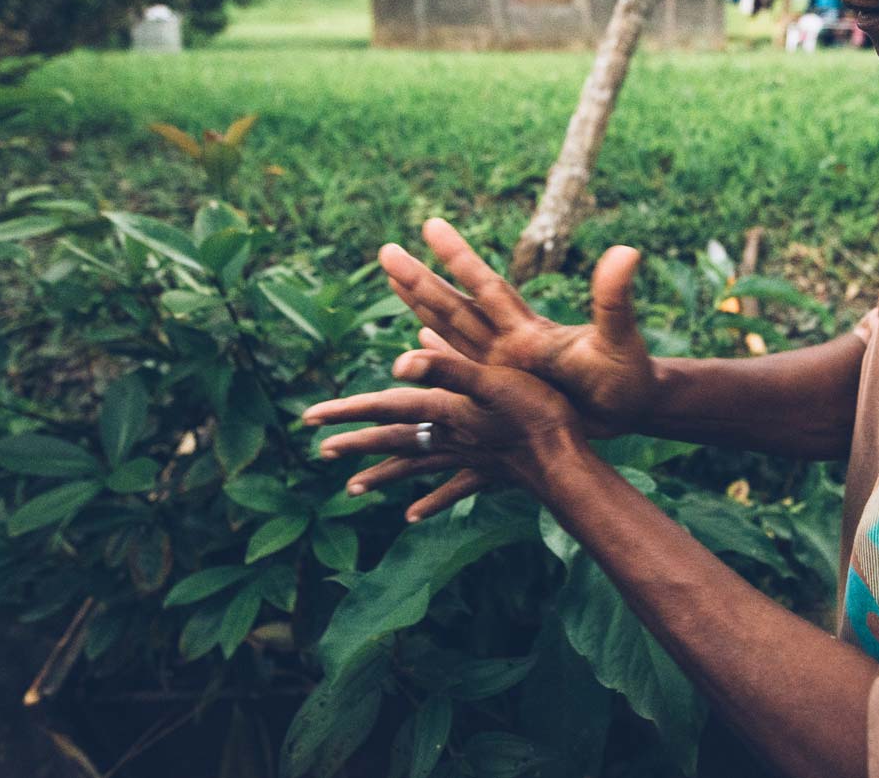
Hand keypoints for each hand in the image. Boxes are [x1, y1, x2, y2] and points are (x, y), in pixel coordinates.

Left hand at [303, 349, 583, 521]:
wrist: (568, 462)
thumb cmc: (534, 415)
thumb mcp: (492, 379)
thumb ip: (448, 367)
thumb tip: (401, 361)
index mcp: (443, 410)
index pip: (384, 406)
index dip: (347, 410)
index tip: (310, 416)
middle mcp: (448, 436)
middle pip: (393, 438)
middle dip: (355, 441)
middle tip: (320, 449)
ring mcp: (467, 456)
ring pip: (415, 465)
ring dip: (383, 474)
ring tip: (351, 488)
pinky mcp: (488, 469)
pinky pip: (453, 487)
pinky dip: (431, 500)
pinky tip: (412, 516)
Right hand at [379, 219, 659, 438]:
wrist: (635, 409)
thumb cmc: (629, 377)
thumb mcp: (618, 338)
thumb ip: (613, 299)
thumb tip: (627, 251)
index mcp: (529, 331)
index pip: (486, 287)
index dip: (459, 258)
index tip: (430, 224)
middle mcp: (510, 343)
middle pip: (455, 306)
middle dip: (420, 280)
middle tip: (385, 251)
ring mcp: (506, 365)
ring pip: (451, 332)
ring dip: (422, 307)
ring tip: (394, 280)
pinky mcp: (506, 390)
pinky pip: (461, 370)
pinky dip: (439, 354)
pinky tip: (422, 340)